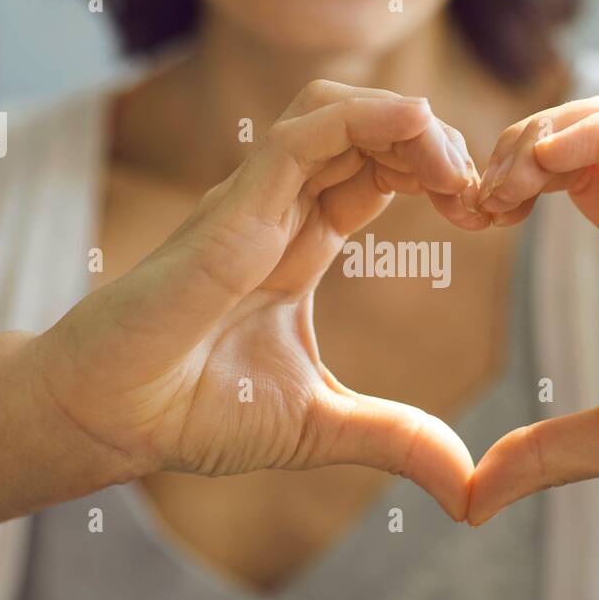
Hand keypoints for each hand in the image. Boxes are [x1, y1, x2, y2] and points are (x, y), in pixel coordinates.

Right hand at [32, 81, 483, 518]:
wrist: (109, 419)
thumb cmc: (192, 410)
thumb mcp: (321, 426)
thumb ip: (396, 439)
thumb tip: (467, 488)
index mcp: (301, 243)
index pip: (379, 172)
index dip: (437, 175)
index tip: (488, 215)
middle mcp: (280, 210)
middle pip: (368, 130)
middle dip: (436, 144)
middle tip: (485, 195)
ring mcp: (254, 202)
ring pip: (336, 111)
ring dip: (407, 122)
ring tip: (456, 170)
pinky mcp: (232, 208)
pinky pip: (302, 135)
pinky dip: (364, 117)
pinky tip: (417, 127)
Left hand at [466, 90, 598, 523]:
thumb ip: (547, 455)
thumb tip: (471, 501)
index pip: (573, 173)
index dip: (512, 180)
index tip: (468, 217)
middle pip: (588, 130)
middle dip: (517, 145)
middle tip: (473, 197)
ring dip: (550, 131)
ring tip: (504, 178)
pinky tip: (547, 158)